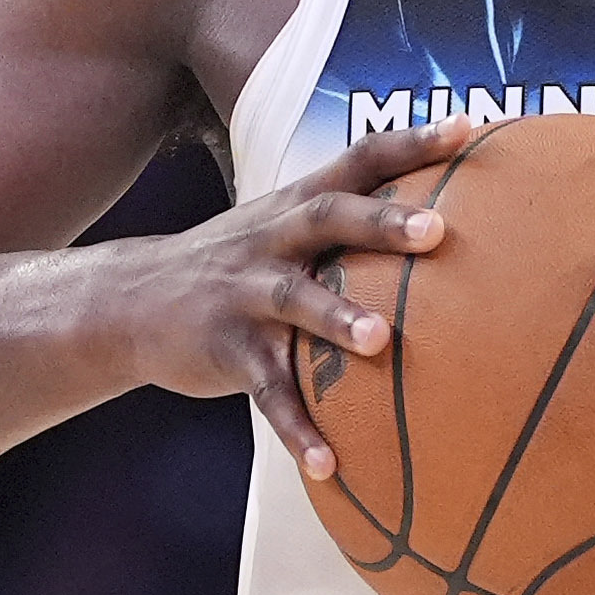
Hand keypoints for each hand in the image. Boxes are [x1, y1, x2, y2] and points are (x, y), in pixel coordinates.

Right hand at [106, 118, 468, 486]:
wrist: (128, 301)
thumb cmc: (235, 266)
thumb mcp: (278, 227)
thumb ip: (344, 222)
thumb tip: (441, 217)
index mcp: (293, 207)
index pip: (356, 160)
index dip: (409, 143)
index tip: (466, 129)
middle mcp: (271, 241)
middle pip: (327, 218)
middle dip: (381, 222)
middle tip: (438, 229)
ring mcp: (245, 295)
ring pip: (294, 300)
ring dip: (338, 318)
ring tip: (381, 340)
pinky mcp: (226, 351)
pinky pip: (267, 393)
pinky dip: (297, 428)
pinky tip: (329, 464)